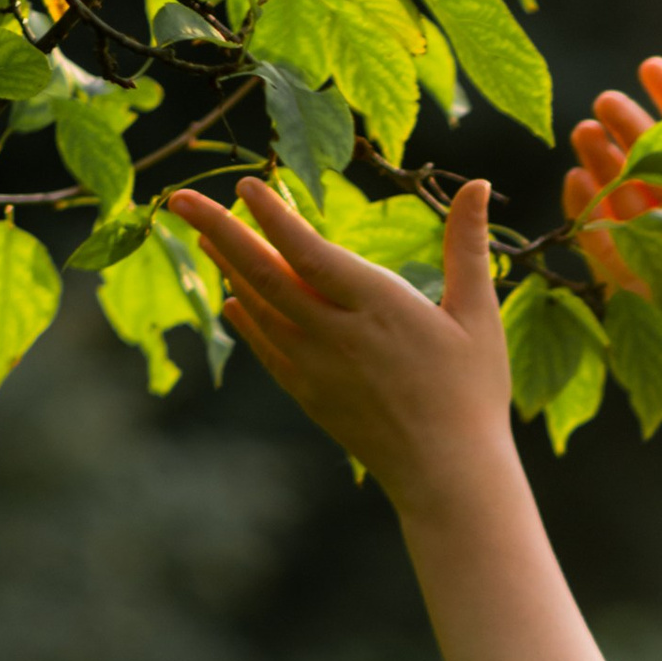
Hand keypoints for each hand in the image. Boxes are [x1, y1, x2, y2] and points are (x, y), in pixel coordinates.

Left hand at [167, 174, 509, 513]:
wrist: (449, 476)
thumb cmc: (473, 394)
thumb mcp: (479, 316)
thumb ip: (469, 247)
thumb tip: (481, 183)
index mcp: (378, 307)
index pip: (310, 252)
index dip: (273, 217)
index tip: (244, 185)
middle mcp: (337, 336)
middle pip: (266, 275)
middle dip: (219, 232)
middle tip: (180, 199)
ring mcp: (318, 369)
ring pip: (261, 309)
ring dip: (229, 269)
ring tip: (205, 236)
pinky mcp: (311, 396)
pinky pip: (267, 350)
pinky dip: (247, 320)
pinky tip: (234, 300)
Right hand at [563, 54, 661, 400]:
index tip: (649, 65)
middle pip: (649, 154)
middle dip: (627, 124)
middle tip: (605, 102)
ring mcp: (648, 242)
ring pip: (617, 186)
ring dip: (601, 157)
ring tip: (585, 133)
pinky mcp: (619, 272)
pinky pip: (594, 229)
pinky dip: (583, 203)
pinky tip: (576, 179)